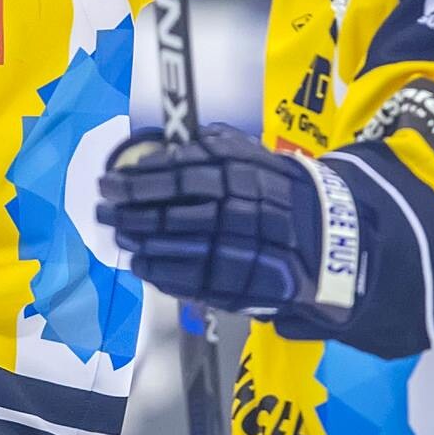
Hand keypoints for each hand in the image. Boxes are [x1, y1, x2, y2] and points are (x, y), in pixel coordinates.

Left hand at [96, 123, 361, 319]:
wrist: (332, 239)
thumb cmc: (278, 192)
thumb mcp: (256, 158)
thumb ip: (215, 149)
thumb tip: (162, 150)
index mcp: (246, 174)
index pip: (183, 175)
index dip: (142, 179)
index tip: (111, 180)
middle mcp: (246, 211)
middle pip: (177, 211)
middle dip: (132, 211)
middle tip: (101, 207)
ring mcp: (247, 251)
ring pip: (183, 246)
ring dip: (142, 242)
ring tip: (117, 234)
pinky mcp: (248, 285)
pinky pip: (197, 280)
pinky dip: (162, 273)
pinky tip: (139, 264)